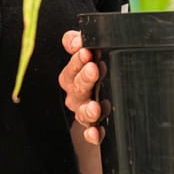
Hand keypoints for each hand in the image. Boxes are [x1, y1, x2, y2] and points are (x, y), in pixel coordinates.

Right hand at [59, 30, 105, 144]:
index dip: (77, 60)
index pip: (72, 67)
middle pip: (77, 87)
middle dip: (84, 78)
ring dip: (88, 109)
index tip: (86, 51)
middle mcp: (76, 94)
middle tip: (93, 69)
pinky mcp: (94, 127)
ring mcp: (84, 111)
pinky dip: (93, 134)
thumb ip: (78, 43)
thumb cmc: (93, 71)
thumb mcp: (86, 54)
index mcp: (73, 76)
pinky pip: (91, 132)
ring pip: (83, 112)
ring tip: (95, 107)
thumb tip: (74, 39)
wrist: (101, 100)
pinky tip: (95, 133)